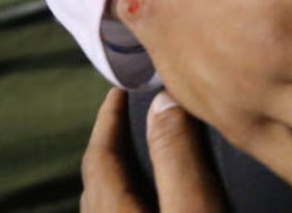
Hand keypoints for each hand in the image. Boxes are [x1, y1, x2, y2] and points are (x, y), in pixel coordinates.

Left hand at [80, 88, 226, 211]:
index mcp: (112, 209)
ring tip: (145, 149)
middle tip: (131, 110)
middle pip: (99, 176)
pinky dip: (132, 192)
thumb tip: (164, 101)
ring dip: (123, 168)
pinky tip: (155, 196)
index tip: (119, 89)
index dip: (110, 117)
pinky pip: (122, 212)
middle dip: (114, 139)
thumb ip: (177, 155)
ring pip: (108, 199)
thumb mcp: (192, 206)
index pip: (100, 154)